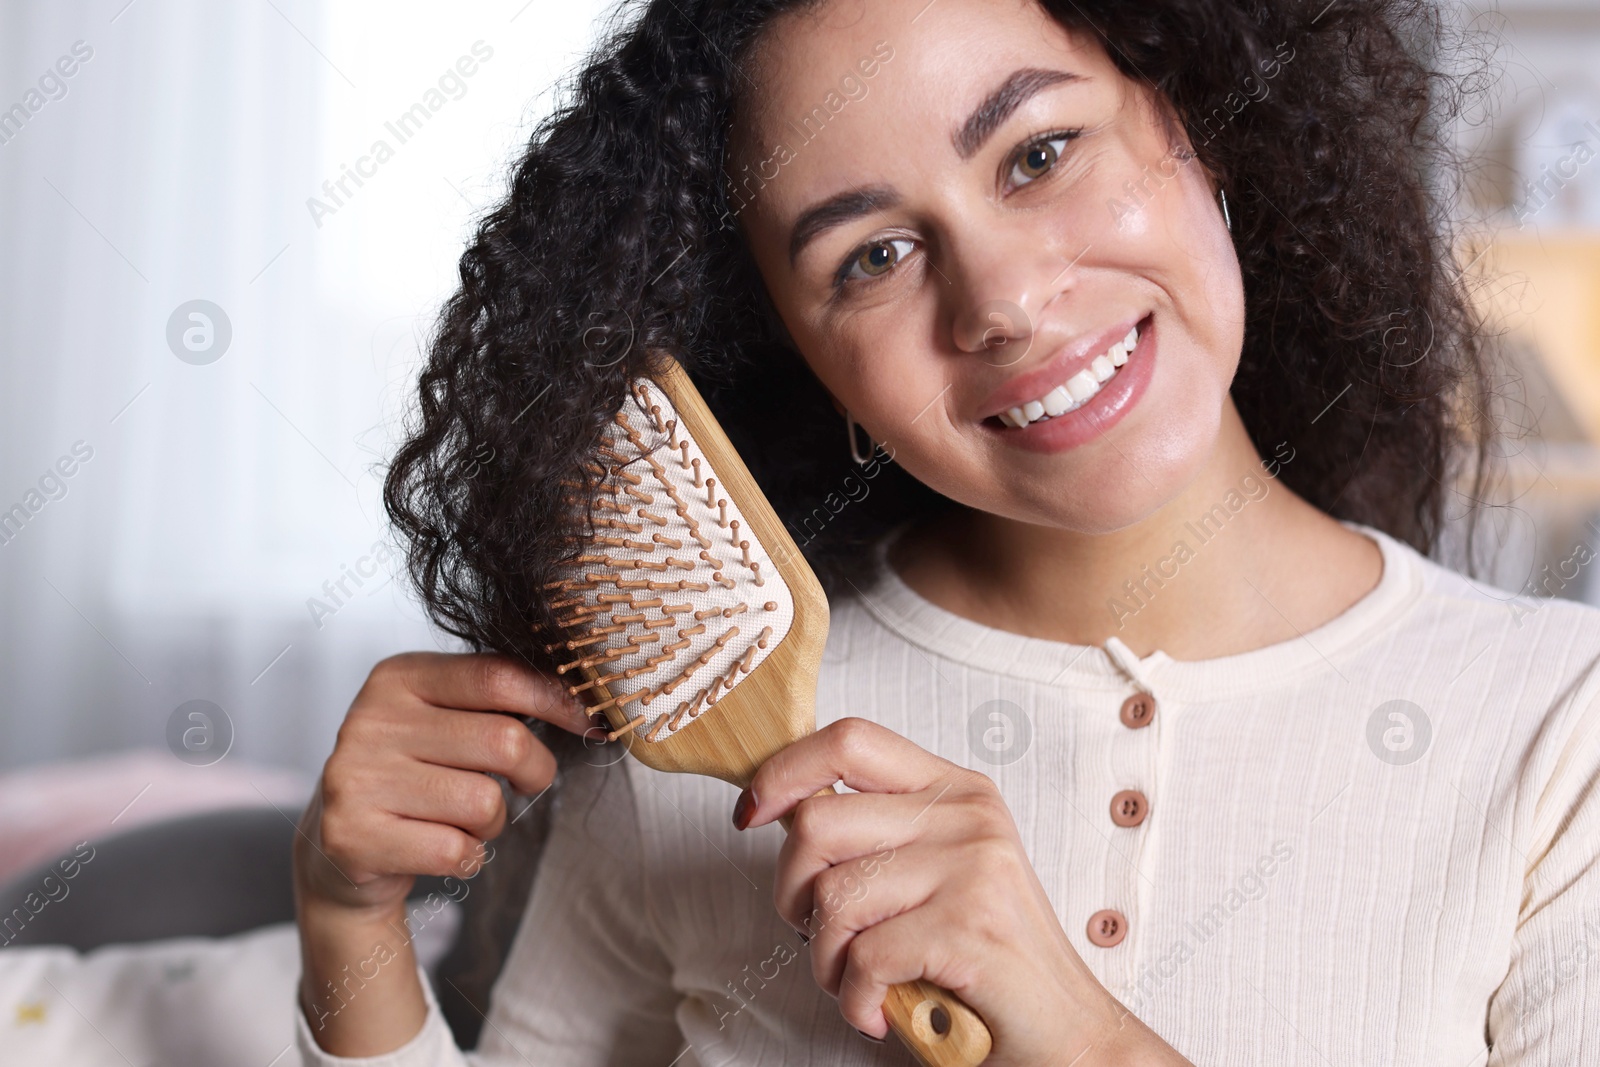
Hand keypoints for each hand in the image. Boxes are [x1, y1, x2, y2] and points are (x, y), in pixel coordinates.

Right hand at [294, 651, 602, 916]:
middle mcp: (371, 720)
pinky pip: (454, 849)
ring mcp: (357, 778)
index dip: (556, 701)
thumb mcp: (445, 717)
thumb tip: (585, 700)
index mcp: (400, 677)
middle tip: (527, 782)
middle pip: (503, 741)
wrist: (341, 847)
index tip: (588, 722)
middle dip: (535, 770)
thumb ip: (498, 699)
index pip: (498, 677)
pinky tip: (441, 847)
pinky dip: (467, 856)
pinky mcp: (352, 836)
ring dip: (493, 821)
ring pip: (483, 801)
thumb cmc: (415, 772)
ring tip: (467, 818)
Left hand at [735, 717, 1191, 1065]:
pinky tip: (880, 1008)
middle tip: (821, 935)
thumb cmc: (985, 961)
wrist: (1067, 1034)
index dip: (783, 770)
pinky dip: (855, 999)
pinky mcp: (969, 926)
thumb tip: (780, 807)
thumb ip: (875, 834)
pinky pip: (862, 957)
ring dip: (825, 960)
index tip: (751, 813)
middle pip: (818, 822)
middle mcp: (967, 815)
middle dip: (793, 894)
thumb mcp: (934, 873)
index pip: (849, 740)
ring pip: (831, 897)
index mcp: (955, 789)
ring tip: (857, 980)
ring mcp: (972, 866)